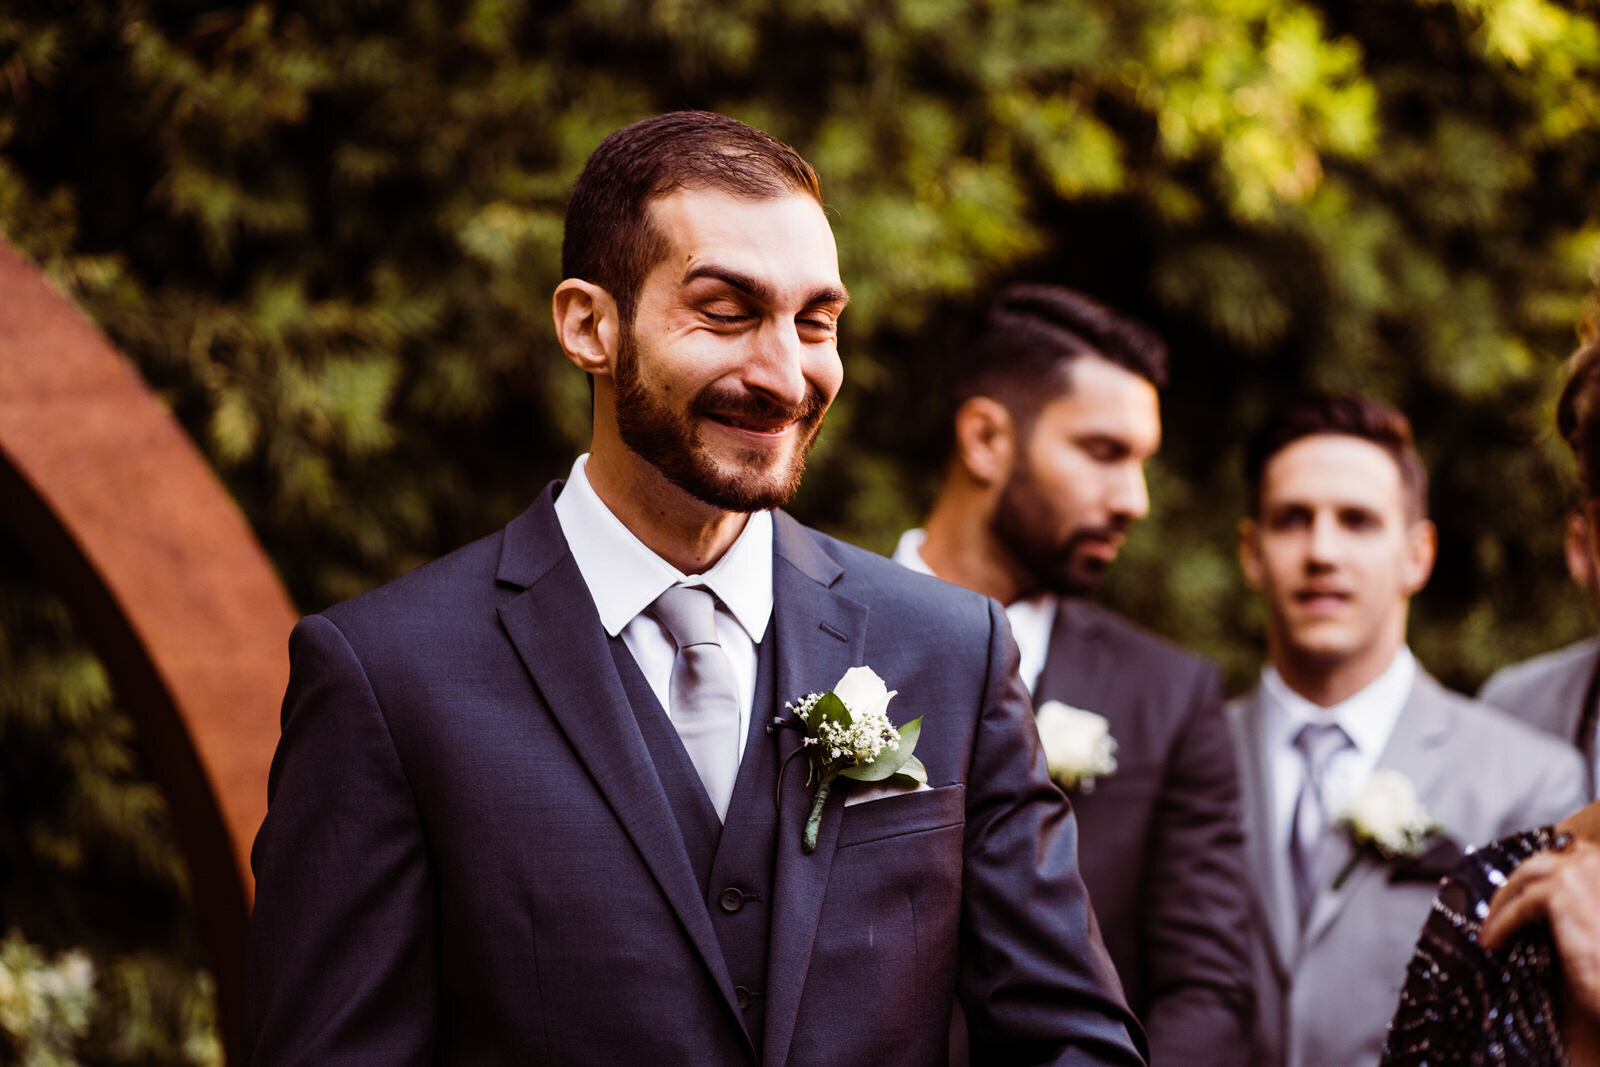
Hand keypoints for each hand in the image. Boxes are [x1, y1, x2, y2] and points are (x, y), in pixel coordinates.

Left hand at [1481, 836, 1599, 1017]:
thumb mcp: (1592, 919)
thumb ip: (1575, 900)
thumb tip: (1536, 893)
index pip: (1568, 849)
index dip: (1544, 870)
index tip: (1523, 888)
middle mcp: (1598, 860)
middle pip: (1543, 862)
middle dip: (1517, 884)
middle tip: (1499, 908)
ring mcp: (1580, 871)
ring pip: (1525, 878)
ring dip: (1504, 903)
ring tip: (1491, 926)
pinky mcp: (1560, 891)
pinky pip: (1518, 906)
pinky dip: (1501, 924)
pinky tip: (1493, 942)